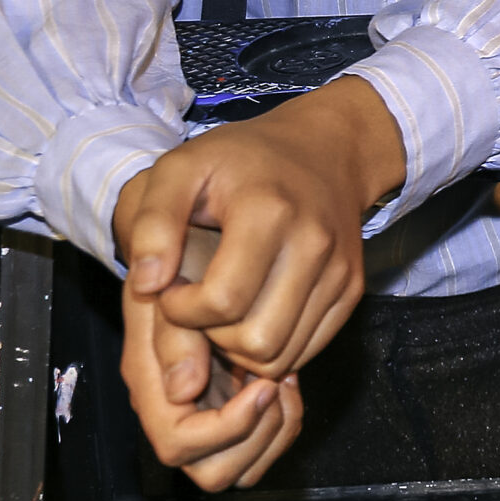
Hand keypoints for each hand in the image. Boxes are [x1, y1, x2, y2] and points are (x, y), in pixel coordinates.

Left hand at [112, 77, 403, 478]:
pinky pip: (307, 349)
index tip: (172, 294)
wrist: (325, 145)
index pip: (222, 305)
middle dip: (216, 344)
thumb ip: (148, 227)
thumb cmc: (234, 160)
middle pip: (258, 342)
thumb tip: (146, 291)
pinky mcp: (352, 291)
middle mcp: (316, 242)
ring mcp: (341, 270)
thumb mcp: (173, 172)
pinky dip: (274, 348)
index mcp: (269, 211)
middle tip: (198, 313)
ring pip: (285, 355)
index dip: (185, 316)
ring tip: (223, 316)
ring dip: (244, 352)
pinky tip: (254, 317)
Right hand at [118, 237, 303, 491]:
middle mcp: (177, 404)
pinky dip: (284, 416)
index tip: (264, 384)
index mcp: (151, 383)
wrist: (190, 234)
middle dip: (256, 438)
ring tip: (285, 380)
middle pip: (215, 471)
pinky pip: (264, 436)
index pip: (180, 444)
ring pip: (243, 464)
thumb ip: (172, 336)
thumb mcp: (170, 285)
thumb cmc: (180, 257)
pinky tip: (290, 374)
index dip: (226, 428)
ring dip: (273, 431)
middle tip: (278, 385)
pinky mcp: (235, 394)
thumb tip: (183, 389)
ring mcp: (208, 404)